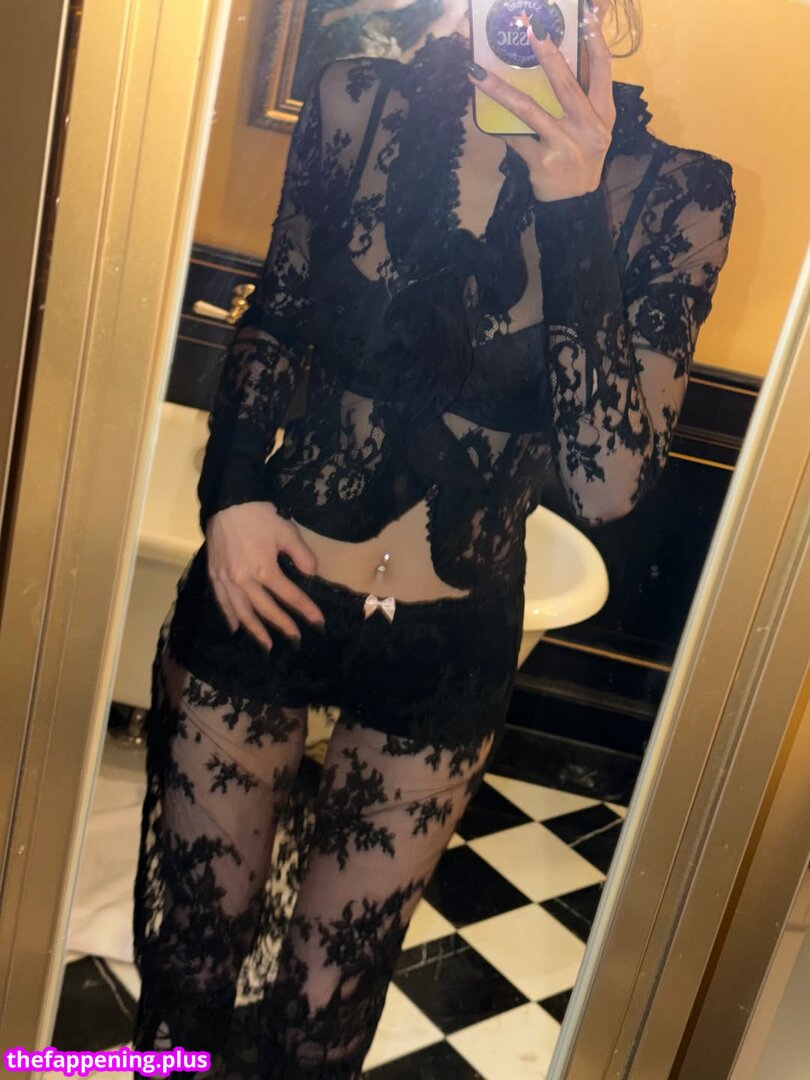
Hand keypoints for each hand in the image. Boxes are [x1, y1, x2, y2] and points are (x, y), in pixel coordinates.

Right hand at [205, 501, 324, 650]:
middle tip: (296, 640)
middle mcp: (244, 580)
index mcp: (264, 570)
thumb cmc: (260, 517)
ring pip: (242, 612)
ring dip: (255, 631)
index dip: (306, 610)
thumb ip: (302, 556)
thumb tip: (312, 575)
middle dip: (283, 626)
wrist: (228, 503)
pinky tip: (236, 628)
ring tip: (267, 645)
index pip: (290, 596)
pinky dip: (229, 617)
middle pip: (266, 610)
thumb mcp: (287, 532)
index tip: (318, 623)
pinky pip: (221, 602)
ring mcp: (226, 580)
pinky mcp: (214, 575)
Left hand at [466, 3, 615, 201]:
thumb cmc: (581, 158)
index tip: (585, 13)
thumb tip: (558, 59)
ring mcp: (565, 145)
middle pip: (566, 84)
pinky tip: (480, 114)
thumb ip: (583, 98)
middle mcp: (589, 127)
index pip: (603, 69)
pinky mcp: (543, 162)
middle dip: (548, 54)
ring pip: (530, 110)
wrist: (575, 204)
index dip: (595, 40)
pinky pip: (515, 139)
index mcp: (603, 114)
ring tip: (477, 72)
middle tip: (531, 28)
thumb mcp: (593, 129)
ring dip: (501, 89)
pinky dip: (498, 128)